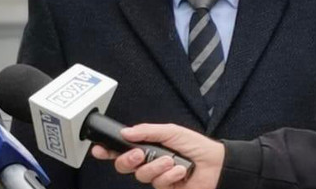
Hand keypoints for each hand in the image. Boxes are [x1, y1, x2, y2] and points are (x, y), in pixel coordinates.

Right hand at [90, 123, 223, 188]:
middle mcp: (149, 162)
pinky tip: (179, 171)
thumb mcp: (170, 131)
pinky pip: (158, 184)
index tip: (98, 149)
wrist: (217, 164)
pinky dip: (169, 176)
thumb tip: (125, 132)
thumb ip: (146, 131)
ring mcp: (157, 176)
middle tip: (139, 154)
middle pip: (124, 166)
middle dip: (128, 160)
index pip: (122, 149)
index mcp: (147, 146)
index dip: (108, 150)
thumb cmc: (196, 145)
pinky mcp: (166, 188)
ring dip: (156, 167)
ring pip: (142, 176)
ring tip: (170, 161)